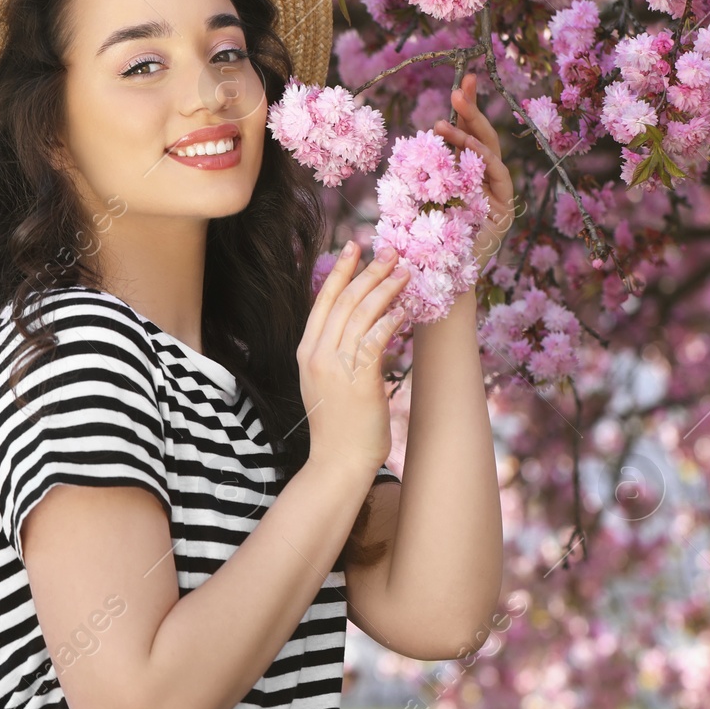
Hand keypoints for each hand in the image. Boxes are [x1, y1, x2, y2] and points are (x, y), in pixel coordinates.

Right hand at [297, 241, 411, 480]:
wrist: (338, 461)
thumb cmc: (339, 424)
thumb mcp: (326, 381)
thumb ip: (336, 352)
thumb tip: (361, 325)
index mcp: (306, 351)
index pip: (322, 301)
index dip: (340, 271)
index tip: (355, 247)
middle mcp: (316, 354)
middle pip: (343, 300)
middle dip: (368, 272)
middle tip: (390, 251)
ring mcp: (335, 366)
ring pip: (360, 314)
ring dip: (384, 289)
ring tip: (404, 272)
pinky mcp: (358, 380)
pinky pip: (374, 340)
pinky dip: (389, 321)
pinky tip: (404, 309)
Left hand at [434, 73, 515, 269]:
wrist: (433, 285)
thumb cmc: (418, 243)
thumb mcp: (412, 198)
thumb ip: (419, 172)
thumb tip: (415, 139)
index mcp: (464, 176)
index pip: (466, 138)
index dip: (464, 111)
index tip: (459, 84)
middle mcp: (484, 183)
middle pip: (483, 139)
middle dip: (473, 111)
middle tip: (463, 86)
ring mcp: (497, 197)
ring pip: (492, 154)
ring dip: (472, 135)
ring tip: (448, 122)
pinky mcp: (504, 212)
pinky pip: (499, 178)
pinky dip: (485, 161)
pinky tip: (470, 149)